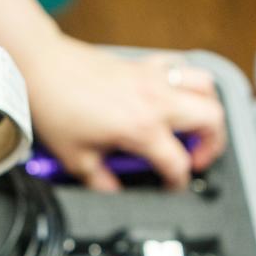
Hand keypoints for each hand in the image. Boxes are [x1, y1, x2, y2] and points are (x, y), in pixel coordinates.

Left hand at [20, 36, 226, 191]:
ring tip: (198, 125)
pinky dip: (186, 80)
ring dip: (208, 107)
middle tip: (198, 158)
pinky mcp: (145, 64)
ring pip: (206, 85)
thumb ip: (100, 181)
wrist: (43, 67)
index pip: (177, 163)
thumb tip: (112, 191)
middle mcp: (156, 101)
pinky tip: (177, 93)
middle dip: (213, 144)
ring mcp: (154, 78)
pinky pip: (180, 66)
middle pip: (211, 119)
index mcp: (141, 129)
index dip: (179, 182)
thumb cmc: (56, 107)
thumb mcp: (76, 158)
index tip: (173, 187)